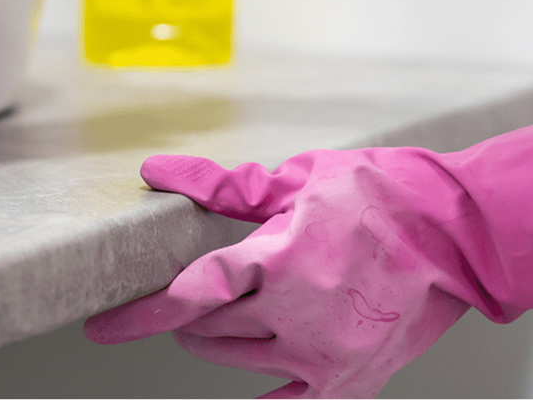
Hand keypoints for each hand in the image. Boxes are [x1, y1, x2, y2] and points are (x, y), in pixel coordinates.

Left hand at [85, 129, 532, 397]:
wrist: (447, 233)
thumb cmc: (369, 195)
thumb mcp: (290, 180)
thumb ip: (220, 186)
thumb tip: (158, 172)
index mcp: (281, 258)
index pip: (194, 291)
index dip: (143, 312)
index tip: (105, 325)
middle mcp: (300, 313)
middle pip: (209, 326)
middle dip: (188, 311)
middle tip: (186, 293)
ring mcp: (324, 353)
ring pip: (236, 357)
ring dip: (215, 337)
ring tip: (225, 311)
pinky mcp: (348, 380)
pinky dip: (258, 386)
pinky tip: (247, 367)